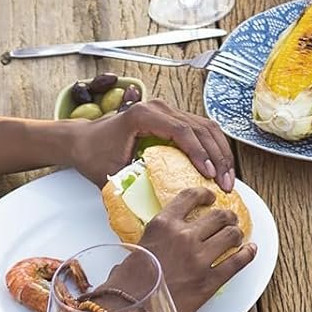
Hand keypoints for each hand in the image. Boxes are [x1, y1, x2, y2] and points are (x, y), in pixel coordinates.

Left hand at [63, 99, 235, 191]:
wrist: (82, 140)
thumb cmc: (93, 154)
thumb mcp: (110, 172)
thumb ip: (133, 182)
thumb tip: (156, 202)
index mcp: (143, 115)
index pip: (182, 131)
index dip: (199, 153)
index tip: (208, 175)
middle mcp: (159, 108)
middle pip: (201, 128)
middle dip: (218, 157)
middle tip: (226, 183)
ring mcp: (168, 111)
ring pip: (207, 127)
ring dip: (221, 153)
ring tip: (228, 178)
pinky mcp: (173, 118)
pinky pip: (202, 130)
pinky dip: (214, 149)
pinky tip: (220, 168)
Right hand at [139, 188, 255, 311]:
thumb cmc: (124, 285)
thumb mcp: (136, 250)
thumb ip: (155, 239)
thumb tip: (162, 242)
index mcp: (163, 225)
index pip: (190, 197)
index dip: (204, 195)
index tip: (210, 197)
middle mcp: (184, 237)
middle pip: (218, 216)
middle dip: (227, 216)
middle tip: (228, 220)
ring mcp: (200, 258)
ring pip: (232, 235)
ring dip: (237, 233)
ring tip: (236, 236)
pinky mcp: (211, 281)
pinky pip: (238, 261)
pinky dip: (248, 254)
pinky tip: (250, 250)